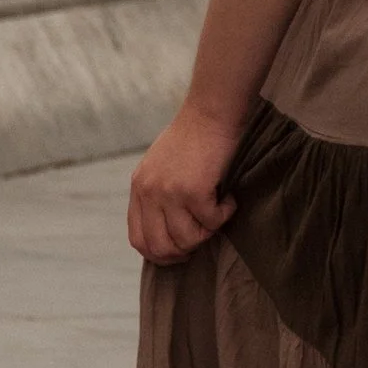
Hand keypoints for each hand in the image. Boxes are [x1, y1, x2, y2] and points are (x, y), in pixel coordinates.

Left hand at [127, 103, 243, 261]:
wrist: (210, 113)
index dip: (159, 254)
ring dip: (208, 231)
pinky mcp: (193, 191)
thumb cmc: (193, 137)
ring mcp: (169, 193)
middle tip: (204, 236)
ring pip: (188, 239)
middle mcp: (149, 192)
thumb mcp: (161, 166)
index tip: (179, 252)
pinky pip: (212, 222)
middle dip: (184, 250)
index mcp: (139, 187)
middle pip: (160, 247)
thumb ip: (157, 195)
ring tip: (218, 211)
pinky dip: (226, 214)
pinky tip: (229, 198)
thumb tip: (167, 230)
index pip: (138, 238)